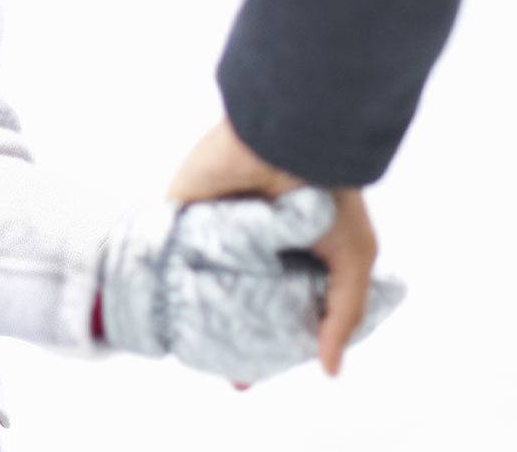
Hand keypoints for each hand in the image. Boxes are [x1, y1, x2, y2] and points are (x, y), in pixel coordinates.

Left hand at [97, 191, 403, 383]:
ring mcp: (218, 226)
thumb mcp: (353, 258)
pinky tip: (164, 312)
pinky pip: (168, 250)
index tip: (264, 370)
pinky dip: (165, 276)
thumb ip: (342, 315)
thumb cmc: (327, 194)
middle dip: (234, 334)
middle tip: (233, 375)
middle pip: (239, 296)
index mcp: (297, 246)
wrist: (282, 141)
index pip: (283, 300)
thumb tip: (330, 369)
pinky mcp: (183, 211)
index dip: (276, 335)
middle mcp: (256, 239)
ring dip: (196, 313)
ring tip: (198, 355)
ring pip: (201, 279)